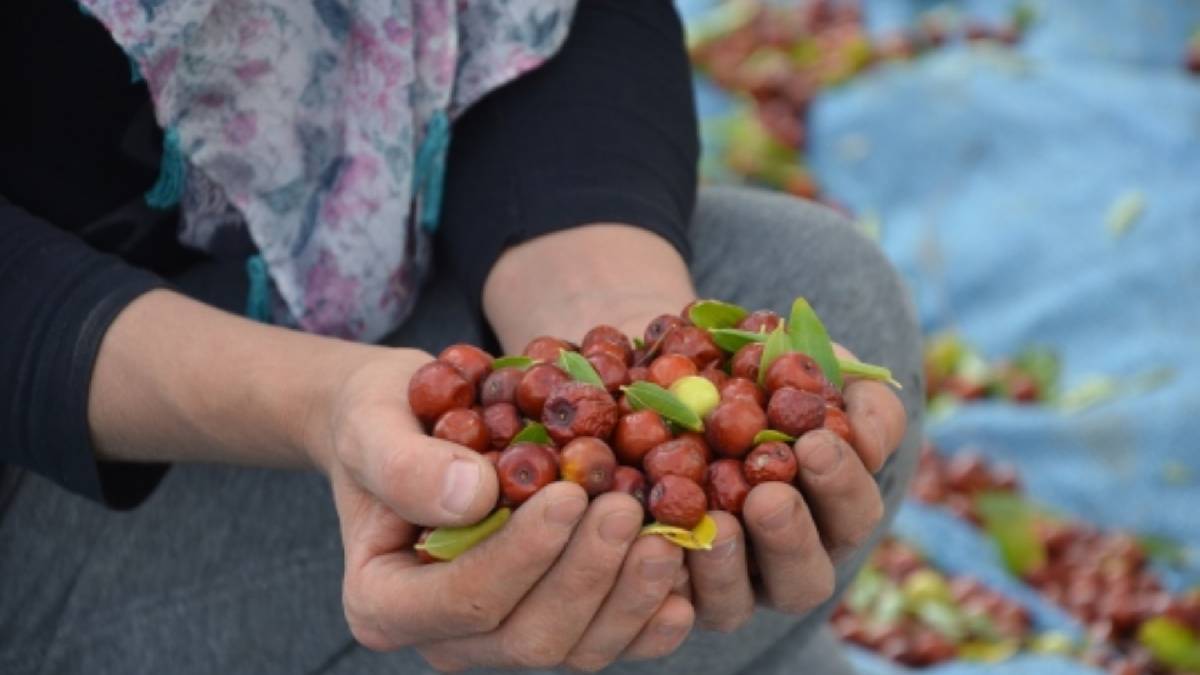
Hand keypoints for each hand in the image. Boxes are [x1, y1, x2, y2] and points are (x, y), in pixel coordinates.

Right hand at [314, 351, 693, 671]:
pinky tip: (683, 581)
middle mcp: (447, 638)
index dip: (523, 555)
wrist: (413, 420)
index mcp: (385, 602)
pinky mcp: (554, 621)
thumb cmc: (385, 416)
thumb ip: (404, 463)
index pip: (465, 601)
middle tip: (627, 509)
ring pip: (577, 648)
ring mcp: (503, 638)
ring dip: (629, 597)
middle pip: (530, 639)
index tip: (569, 494)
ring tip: (667, 534)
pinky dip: (649, 617)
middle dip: (586, 577)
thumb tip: (472, 496)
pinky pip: (609, 641)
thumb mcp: (371, 420)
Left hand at [686, 344, 906, 631]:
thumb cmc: (752, 373)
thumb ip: (857, 398)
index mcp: (828, 511)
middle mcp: (781, 560)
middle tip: (769, 496)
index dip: (841, 483)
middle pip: (804, 579)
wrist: (663, 374)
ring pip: (735, 605)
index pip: (853, 511)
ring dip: (728, 567)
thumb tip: (871, 442)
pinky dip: (662, 574)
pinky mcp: (664, 591)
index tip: (814, 442)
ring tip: (717, 524)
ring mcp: (721, 585)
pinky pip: (664, 603)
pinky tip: (653, 539)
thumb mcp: (811, 368)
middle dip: (790, 538)